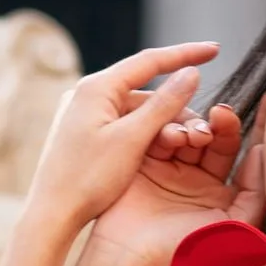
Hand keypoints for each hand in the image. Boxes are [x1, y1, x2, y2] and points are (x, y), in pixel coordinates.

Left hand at [22, 41, 220, 236]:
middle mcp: (86, 93)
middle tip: (202, 125)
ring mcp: (83, 113)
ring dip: (162, 122)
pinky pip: (123, 123)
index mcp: (96, 87)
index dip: (186, 54)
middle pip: (143, 87)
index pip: (150, 61)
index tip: (214, 50)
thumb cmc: (87, 179)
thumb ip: (164, 104)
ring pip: (135, 109)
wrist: (50, 215)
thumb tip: (191, 73)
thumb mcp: (133, 139)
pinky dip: (145, 132)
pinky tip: (160, 148)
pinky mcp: (84, 132)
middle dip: (176, 102)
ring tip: (185, 144)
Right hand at [89, 100, 265, 265]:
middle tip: (219, 116)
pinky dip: (166, 128)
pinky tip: (171, 136)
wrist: (134, 261)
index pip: (241, 153)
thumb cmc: (187, 251)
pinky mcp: (142, 163)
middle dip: (220, 123)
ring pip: (186, 131)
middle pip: (213, 136)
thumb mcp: (235, 226)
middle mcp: (195, 179)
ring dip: (192, 126)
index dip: (255, 127)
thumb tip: (261, 153)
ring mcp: (168, 169)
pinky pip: (157, 134)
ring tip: (192, 137)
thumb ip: (255, 192)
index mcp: (219, 194)